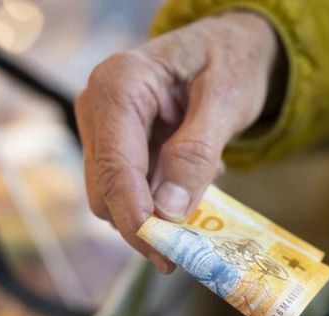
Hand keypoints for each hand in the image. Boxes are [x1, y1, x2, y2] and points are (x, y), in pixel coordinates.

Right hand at [75, 11, 281, 271]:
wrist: (229, 45)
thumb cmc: (230, 62)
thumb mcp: (225, 103)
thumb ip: (196, 153)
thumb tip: (170, 212)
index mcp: (119, 85)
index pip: (117, 168)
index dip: (137, 218)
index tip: (164, 253)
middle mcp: (98, 106)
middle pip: (106, 191)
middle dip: (144, 227)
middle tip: (188, 256)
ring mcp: (103, 128)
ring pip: (114, 198)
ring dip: (156, 215)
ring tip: (203, 192)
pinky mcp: (117, 146)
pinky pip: (131, 189)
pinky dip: (161, 201)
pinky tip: (193, 183)